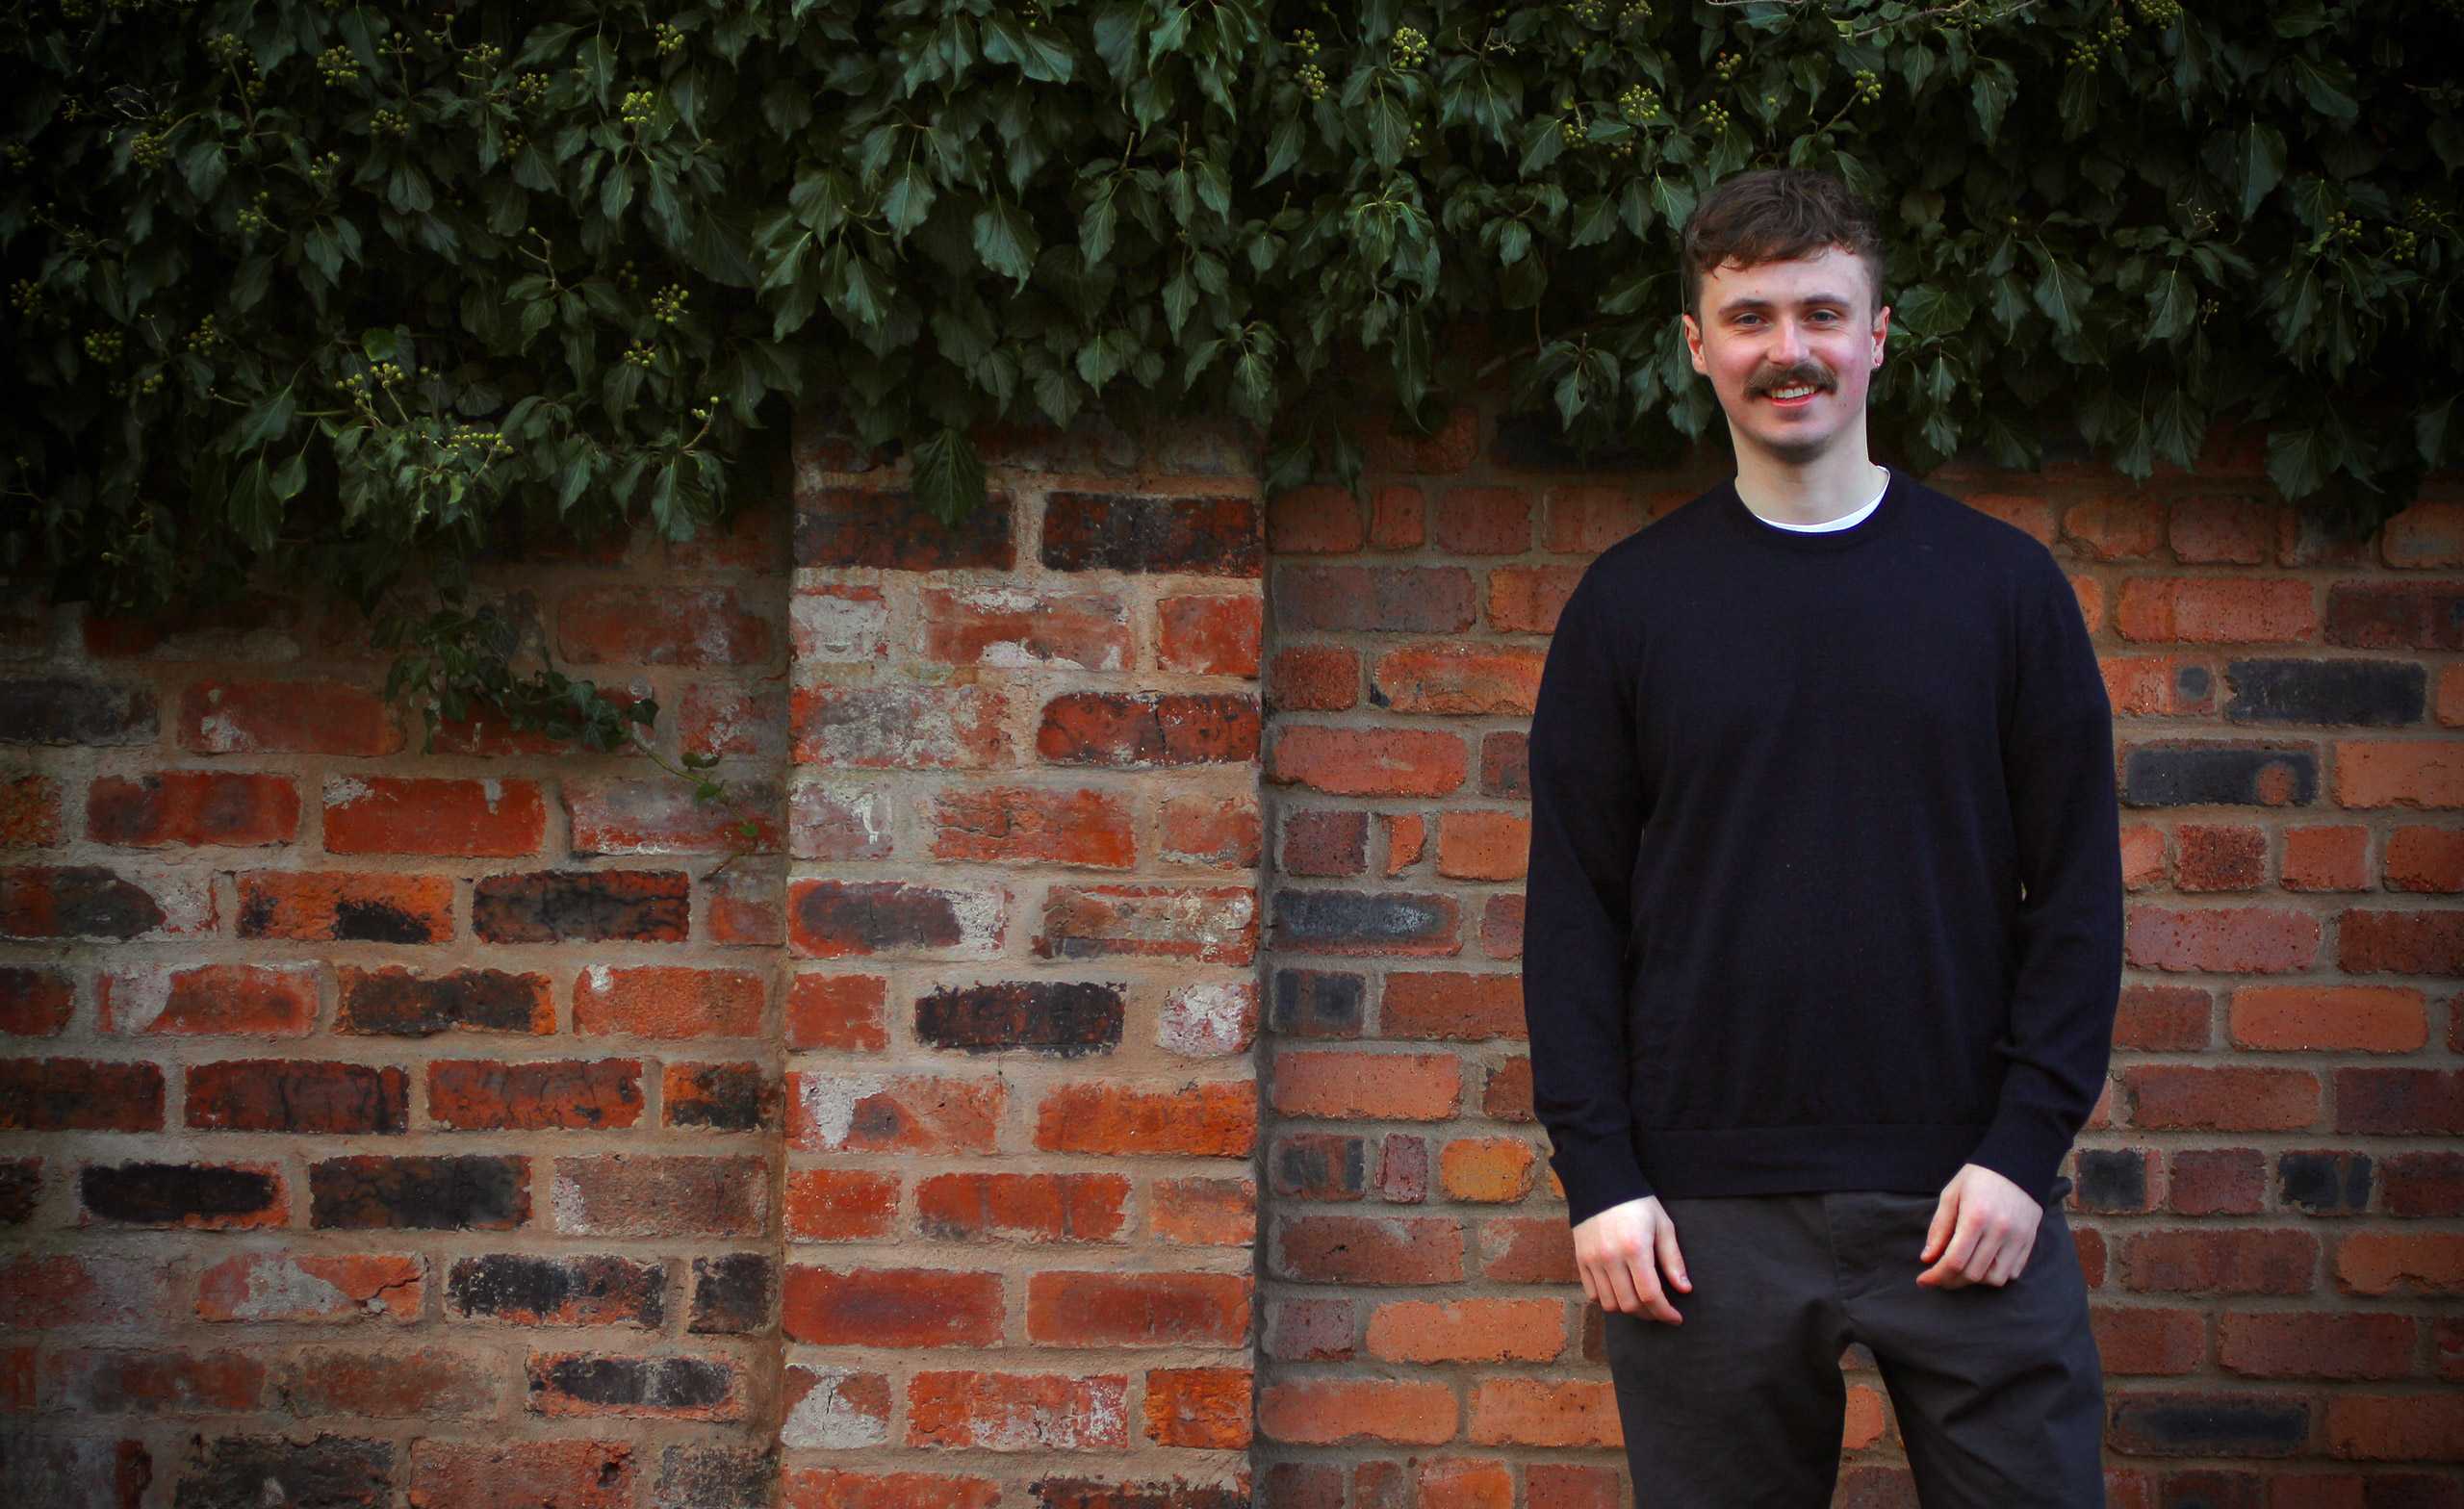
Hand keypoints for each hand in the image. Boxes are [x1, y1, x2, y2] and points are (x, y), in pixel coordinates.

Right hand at [1572, 1195, 1691, 1323]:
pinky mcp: (1581, 1260)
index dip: (1665, 1312)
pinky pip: (1592, 1294)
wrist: (1600, 1183)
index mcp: (1635, 1248)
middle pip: (1629, 1305)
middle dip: (1649, 1314)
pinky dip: (1608, 1300)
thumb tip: (1685, 1289)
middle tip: (1661, 1311)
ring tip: (1641, 1303)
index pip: (1650, 1295)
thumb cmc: (1637, 1203)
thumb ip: (1673, 1259)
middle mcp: (1611, 1258)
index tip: (1676, 1317)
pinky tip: (1620, 1292)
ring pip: (1610, 1304)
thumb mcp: (1663, 1225)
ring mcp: (1592, 1260)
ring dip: (1628, 1309)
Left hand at [1917, 1164, 2043, 1289]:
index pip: (1955, 1260)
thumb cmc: (1978, 1178)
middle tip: (1938, 1277)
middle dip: (1951, 1281)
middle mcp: (2000, 1231)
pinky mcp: (2030, 1241)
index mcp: (1976, 1217)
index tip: (1923, 1280)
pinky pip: (2014, 1272)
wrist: (2017, 1164)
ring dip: (1975, 1281)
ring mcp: (2018, 1238)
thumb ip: (1939, 1228)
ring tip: (1961, 1271)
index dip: (1937, 1276)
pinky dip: (1996, 1275)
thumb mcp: (1951, 1195)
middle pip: (1973, 1274)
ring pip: (1995, 1279)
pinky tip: (1982, 1264)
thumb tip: (1927, 1258)